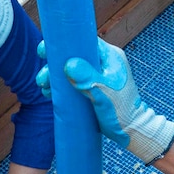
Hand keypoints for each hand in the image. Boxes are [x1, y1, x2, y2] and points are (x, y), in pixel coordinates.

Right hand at [35, 38, 173, 163]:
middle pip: (72, 57)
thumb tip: (68, 64)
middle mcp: (102, 63)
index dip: (63, 44)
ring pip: (69, 71)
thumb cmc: (122, 111)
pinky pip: (71, 83)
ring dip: (54, 78)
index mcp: (109, 57)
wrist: (131, 131)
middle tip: (42, 79)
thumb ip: (87, 78)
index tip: (45, 51)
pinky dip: (60, 88)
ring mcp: (96, 76)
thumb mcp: (103, 93)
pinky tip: (49, 94)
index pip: (83, 42)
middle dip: (54, 66)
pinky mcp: (91, 89)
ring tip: (44, 89)